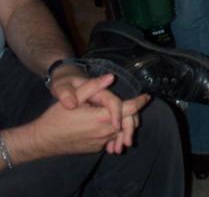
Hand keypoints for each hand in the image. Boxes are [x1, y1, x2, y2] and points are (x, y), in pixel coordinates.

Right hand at [32, 75, 147, 156]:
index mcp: (101, 117)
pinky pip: (111, 139)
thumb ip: (93, 86)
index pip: (130, 109)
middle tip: (137, 104)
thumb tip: (110, 77)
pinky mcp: (96, 148)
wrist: (43, 140)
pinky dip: (115, 133)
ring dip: (125, 123)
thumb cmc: (56, 117)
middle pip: (129, 122)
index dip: (140, 102)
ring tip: (126, 115)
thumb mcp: (74, 97)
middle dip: (134, 113)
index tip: (147, 96)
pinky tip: (111, 127)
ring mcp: (101, 142)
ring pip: (121, 131)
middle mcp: (105, 132)